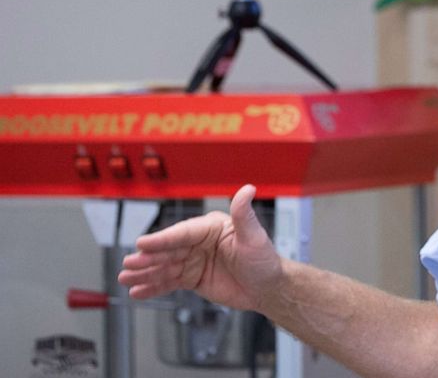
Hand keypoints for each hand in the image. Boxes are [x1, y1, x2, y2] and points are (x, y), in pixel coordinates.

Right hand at [117, 184, 281, 311]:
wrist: (267, 288)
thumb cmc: (265, 260)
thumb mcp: (254, 237)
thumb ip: (244, 215)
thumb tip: (248, 189)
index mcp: (211, 228)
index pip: (183, 233)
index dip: (162, 239)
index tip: (142, 243)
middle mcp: (199, 242)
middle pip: (169, 250)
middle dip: (148, 258)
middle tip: (129, 264)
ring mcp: (194, 260)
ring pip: (165, 266)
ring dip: (145, 273)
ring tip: (126, 279)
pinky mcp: (192, 277)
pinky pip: (169, 282)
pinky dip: (153, 286)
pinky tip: (137, 291)